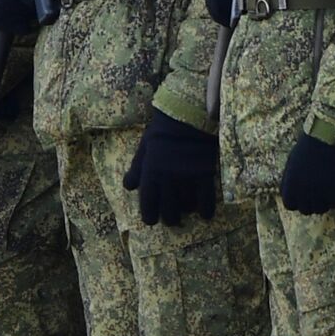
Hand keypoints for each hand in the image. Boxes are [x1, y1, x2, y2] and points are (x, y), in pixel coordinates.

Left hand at [122, 108, 218, 226]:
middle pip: (169, 213)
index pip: (148, 206)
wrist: (188, 115)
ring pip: (187, 208)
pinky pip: (206, 201)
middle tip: (172, 218)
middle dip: (170, 218)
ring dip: (187, 211)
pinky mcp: (205, 175)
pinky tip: (205, 214)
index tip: (152, 220)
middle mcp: (168, 181)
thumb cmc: (163, 131)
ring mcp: (187, 179)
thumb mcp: (144, 148)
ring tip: (187, 210)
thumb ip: (137, 169)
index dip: (150, 217)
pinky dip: (205, 211)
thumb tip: (128, 187)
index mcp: (151, 174)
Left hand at [280, 133, 334, 214]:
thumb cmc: (308, 146)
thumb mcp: (292, 164)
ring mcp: (318, 193)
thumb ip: (291, 180)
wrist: (326, 137)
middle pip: (306, 210)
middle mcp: (301, 192)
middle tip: (319, 195)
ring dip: (324, 203)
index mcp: (289, 185)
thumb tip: (295, 191)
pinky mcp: (334, 190)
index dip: (297, 202)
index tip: (304, 196)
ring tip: (328, 192)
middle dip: (312, 204)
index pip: (289, 205)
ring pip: (321, 209)